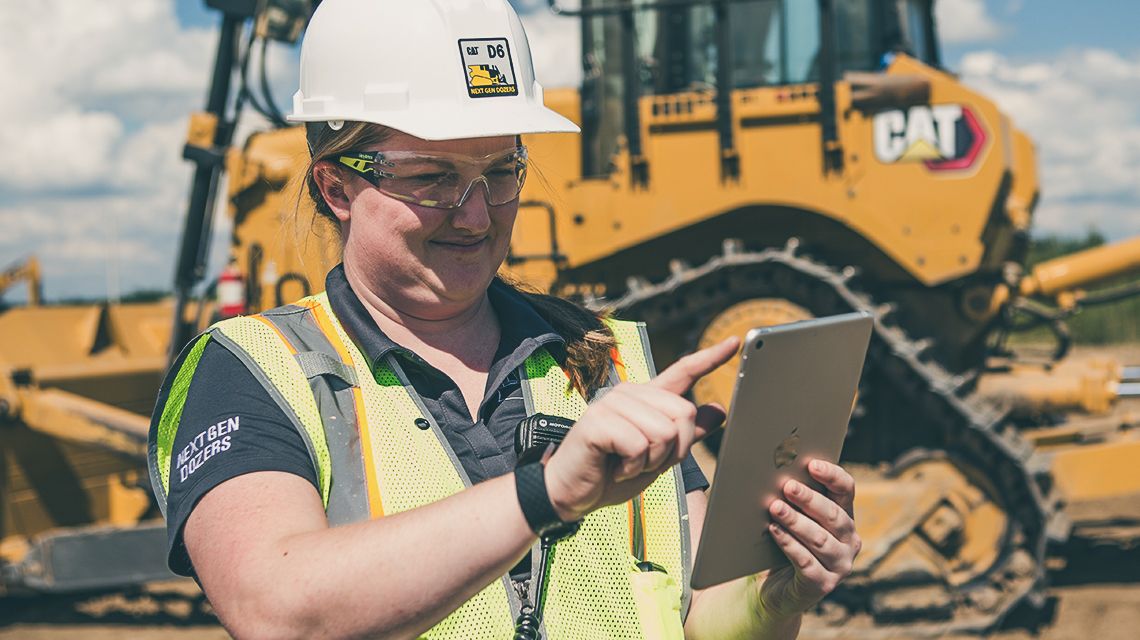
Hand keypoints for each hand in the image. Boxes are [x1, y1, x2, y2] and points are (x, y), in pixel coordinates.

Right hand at [543, 337, 738, 521]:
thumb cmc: (611, 472)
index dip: (710, 358)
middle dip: (674, 449)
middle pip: (683, 414)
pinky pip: (640, 445)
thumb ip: (686, 433)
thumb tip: (719, 410)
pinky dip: (633, 466)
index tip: (735, 342)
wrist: (571, 492)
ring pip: (664, 433)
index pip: (682, 372)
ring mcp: (612, 404)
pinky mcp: (598, 421)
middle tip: (645, 462)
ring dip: (650, 462)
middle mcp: (629, 394)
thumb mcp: (658, 456)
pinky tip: (614, 466)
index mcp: (645, 399)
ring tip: (626, 463)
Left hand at [756, 460, 860, 621]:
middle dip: (809, 499)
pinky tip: (773, 531)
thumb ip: (789, 496)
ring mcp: (840, 565)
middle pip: (833, 515)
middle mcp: (850, 541)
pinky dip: (789, 544)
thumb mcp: (790, 517)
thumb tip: (770, 471)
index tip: (812, 464)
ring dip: (796, 521)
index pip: (846, 490)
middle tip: (787, 486)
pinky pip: (806, 562)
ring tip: (775, 507)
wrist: (776, 589)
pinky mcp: (822, 585)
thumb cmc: (784, 543)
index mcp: (844, 517)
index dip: (832, 476)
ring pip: (820, 539)